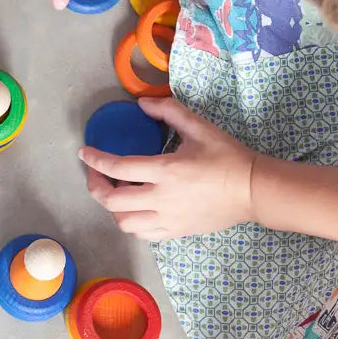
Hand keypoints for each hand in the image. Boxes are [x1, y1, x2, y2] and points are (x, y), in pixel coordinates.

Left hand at [79, 98, 255, 239]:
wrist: (252, 190)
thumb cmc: (227, 157)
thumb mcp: (199, 126)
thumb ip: (168, 111)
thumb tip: (141, 104)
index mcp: (165, 171)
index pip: (118, 167)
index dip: (96, 160)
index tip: (84, 153)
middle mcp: (162, 199)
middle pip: (113, 202)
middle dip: (96, 187)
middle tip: (97, 174)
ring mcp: (169, 219)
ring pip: (124, 223)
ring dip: (112, 208)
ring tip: (115, 192)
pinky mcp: (176, 232)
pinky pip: (142, 234)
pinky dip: (130, 223)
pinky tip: (134, 209)